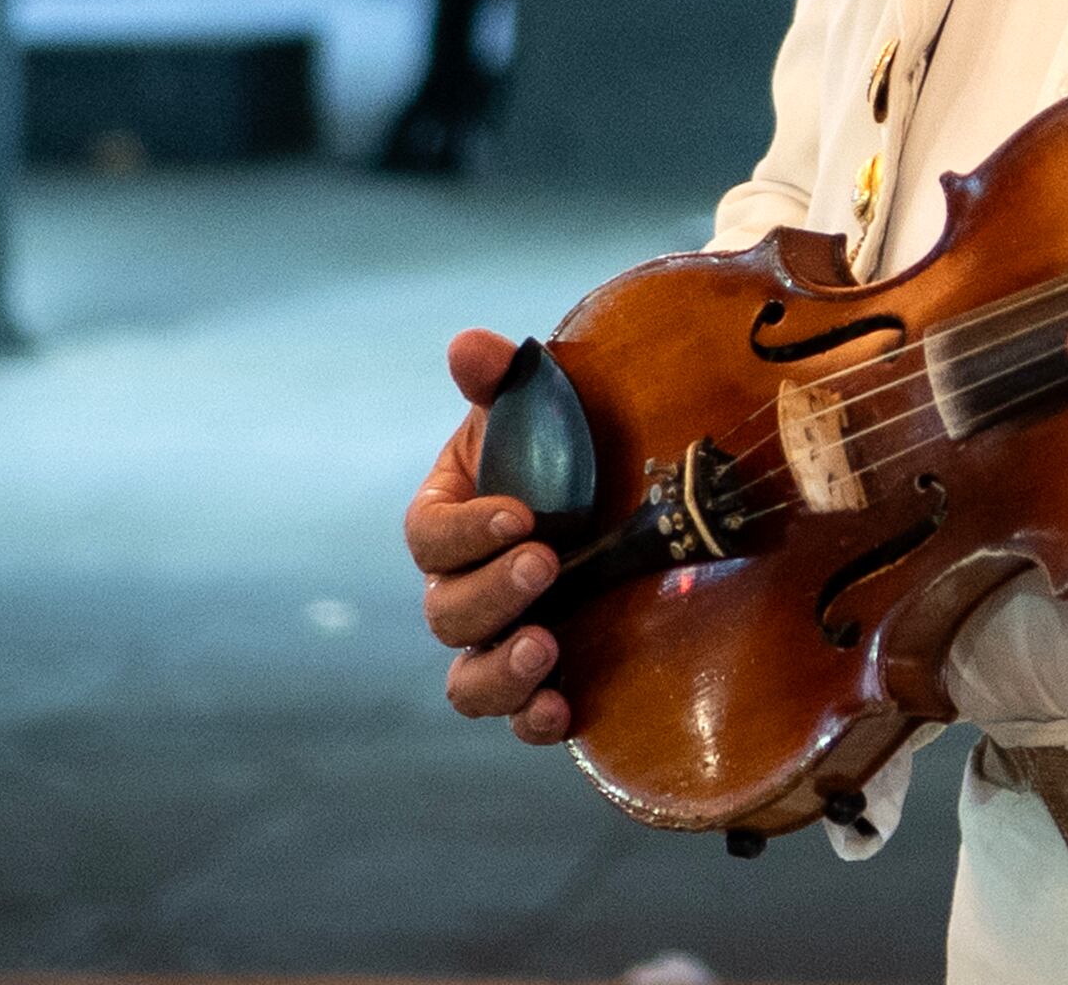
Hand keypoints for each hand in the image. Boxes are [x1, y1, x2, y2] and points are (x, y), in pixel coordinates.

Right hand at [406, 328, 569, 744]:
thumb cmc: (576, 438)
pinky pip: (519, 715)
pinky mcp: (548, 676)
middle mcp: (466, 585)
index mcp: (451, 516)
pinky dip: (531, 719)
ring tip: (546, 648)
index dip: (465, 531)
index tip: (520, 514)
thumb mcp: (545, 400)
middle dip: (491, 594)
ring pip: (467, 683)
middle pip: (446, 613)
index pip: (429, 536)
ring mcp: (504, 637)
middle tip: (546, 564)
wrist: (638, 486)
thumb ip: (502, 376)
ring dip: (499, 672)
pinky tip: (561, 709)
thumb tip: (468, 346)